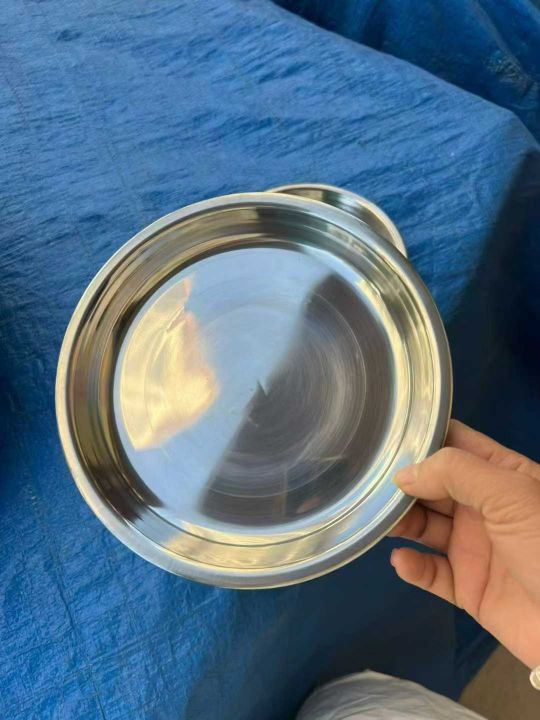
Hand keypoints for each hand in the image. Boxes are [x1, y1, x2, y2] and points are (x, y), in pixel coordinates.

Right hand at [389, 420, 539, 668]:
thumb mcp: (511, 494)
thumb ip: (457, 472)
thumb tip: (404, 474)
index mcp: (503, 476)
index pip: (456, 444)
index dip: (423, 438)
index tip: (385, 435)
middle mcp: (485, 508)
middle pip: (433, 485)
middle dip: (402, 482)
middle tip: (368, 482)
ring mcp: (475, 548)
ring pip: (425, 526)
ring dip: (400, 521)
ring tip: (377, 520)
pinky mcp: (469, 589)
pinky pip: (431, 573)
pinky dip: (412, 566)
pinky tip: (401, 559)